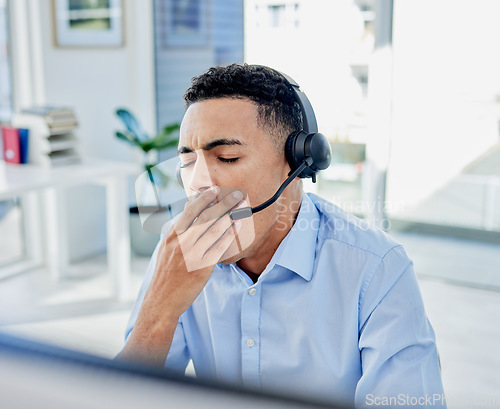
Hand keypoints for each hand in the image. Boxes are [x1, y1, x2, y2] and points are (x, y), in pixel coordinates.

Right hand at [135, 186, 245, 333]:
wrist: (161, 301)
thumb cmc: (165, 274)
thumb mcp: (165, 248)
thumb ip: (177, 230)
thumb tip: (186, 210)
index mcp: (172, 235)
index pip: (189, 211)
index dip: (204, 198)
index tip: (216, 189)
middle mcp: (181, 242)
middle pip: (205, 216)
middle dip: (222, 202)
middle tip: (235, 193)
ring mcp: (192, 254)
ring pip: (214, 229)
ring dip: (230, 215)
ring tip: (241, 206)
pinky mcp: (202, 267)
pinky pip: (219, 247)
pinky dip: (229, 234)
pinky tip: (238, 226)